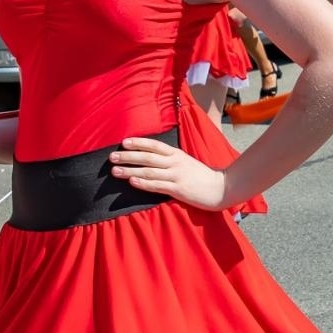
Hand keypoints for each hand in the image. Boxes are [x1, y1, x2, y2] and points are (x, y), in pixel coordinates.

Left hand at [109, 137, 227, 208]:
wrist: (220, 188)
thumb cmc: (201, 176)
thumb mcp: (186, 162)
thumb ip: (170, 159)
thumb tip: (150, 158)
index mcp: (177, 154)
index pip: (154, 145)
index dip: (138, 143)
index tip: (123, 143)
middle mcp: (175, 162)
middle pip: (147, 157)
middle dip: (128, 157)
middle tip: (112, 157)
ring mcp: (176, 176)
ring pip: (149, 171)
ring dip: (130, 170)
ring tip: (115, 171)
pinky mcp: (178, 189)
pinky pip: (157, 185)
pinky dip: (143, 183)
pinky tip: (132, 182)